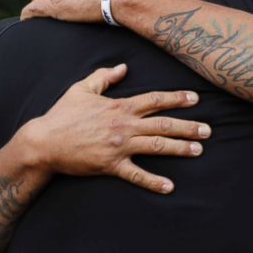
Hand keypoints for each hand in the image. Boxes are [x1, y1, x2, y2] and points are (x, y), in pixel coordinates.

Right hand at [17, 64, 210, 192]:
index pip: (155, 100)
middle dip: (188, 126)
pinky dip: (154, 182)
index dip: (177, 98)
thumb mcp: (81, 89)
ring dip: (180, 148)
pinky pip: (136, 175)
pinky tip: (170, 186)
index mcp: (120, 107)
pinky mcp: (111, 165)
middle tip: (208, 130)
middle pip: (163, 124)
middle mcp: (124, 125)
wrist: (43, 142)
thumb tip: (123, 66)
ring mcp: (119, 146)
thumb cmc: (62, 115)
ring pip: (157, 146)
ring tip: (198, 150)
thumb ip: (104, 77)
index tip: (195, 98)